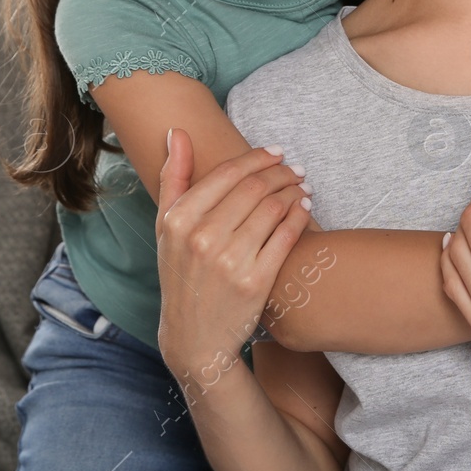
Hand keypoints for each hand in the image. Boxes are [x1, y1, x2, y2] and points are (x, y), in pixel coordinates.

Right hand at [155, 130, 311, 395]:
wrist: (194, 337)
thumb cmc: (181, 273)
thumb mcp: (165, 228)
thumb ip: (173, 178)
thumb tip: (178, 133)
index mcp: (178, 220)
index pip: (227, 174)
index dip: (257, 158)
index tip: (276, 152)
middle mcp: (201, 238)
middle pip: (254, 188)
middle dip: (281, 172)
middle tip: (295, 169)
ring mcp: (229, 261)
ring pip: (273, 208)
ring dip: (294, 190)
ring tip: (303, 186)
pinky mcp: (255, 282)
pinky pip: (286, 236)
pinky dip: (299, 216)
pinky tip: (304, 209)